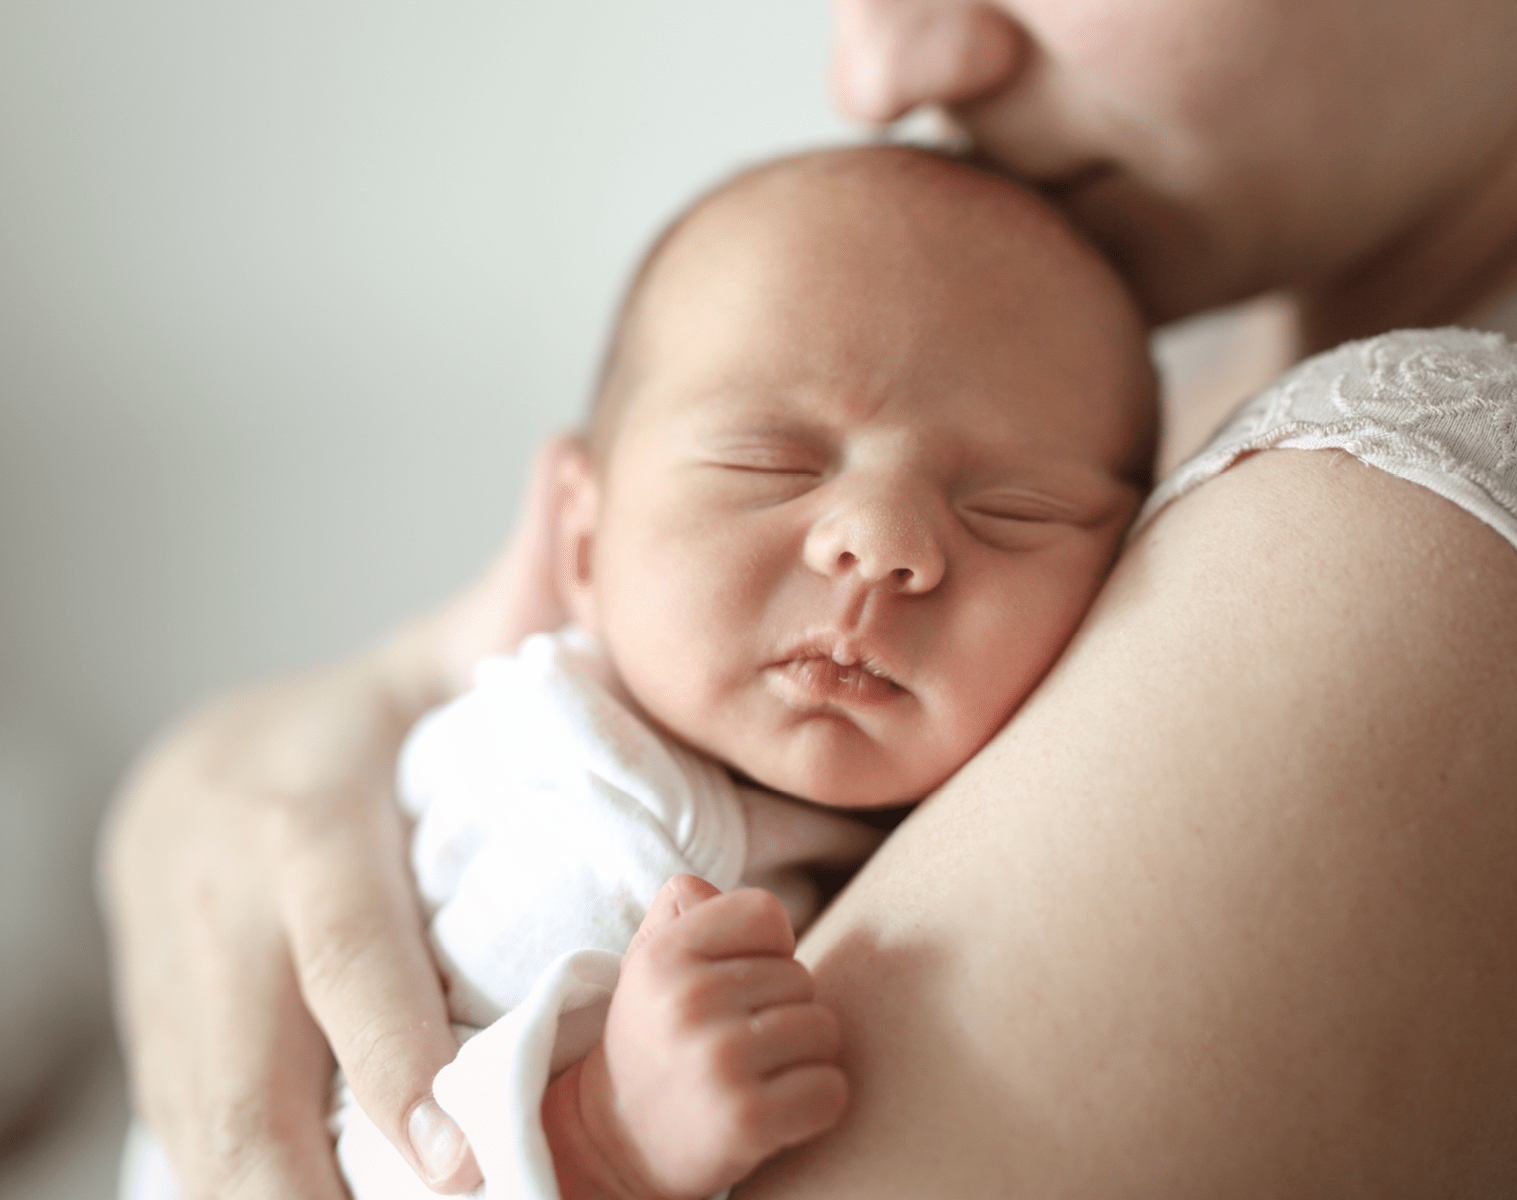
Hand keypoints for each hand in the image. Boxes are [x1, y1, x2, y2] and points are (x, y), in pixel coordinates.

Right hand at [100, 434, 585, 1197]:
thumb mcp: (422, 662)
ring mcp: (176, 991)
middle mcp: (219, 913)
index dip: (386, 1040)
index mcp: (295, 818)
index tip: (450, 1135)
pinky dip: (256, 1196)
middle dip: (325, 1171)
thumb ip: (515, 595)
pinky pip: (197, 1145)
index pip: (338, 939)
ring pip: (210, 1130)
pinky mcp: (162, 1049)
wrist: (186, 782)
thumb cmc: (344, 734)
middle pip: (249, 1070)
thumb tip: (583, 462)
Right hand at [544, 877, 848, 1199]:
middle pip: (801, 977)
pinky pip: (831, 1089)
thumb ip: (685, 910)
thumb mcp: (649, 964)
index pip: (767, 912)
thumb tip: (710, 889)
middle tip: (737, 1042)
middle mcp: (688, 1002)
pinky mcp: (747, 1119)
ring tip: (755, 1075)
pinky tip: (775, 1111)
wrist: (616, 1143)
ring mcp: (718, 1061)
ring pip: (824, 1029)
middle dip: (783, 1010)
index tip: (737, 984)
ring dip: (803, 1057)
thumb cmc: (655, 1039)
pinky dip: (817, 1103)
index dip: (766, 949)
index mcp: (664, 954)